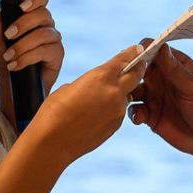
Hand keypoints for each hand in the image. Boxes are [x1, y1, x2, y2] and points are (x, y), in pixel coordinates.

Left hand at [0, 0, 63, 114]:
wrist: (13, 93)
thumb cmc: (8, 65)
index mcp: (34, 19)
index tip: (21, 6)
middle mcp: (47, 27)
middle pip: (44, 14)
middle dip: (23, 24)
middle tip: (7, 36)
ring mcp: (54, 41)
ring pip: (44, 33)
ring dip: (23, 45)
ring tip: (8, 57)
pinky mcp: (58, 57)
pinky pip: (46, 50)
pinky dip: (27, 57)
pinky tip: (15, 65)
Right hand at [27, 45, 146, 164]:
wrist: (52, 143)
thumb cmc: (53, 112)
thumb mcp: (69, 87)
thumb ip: (89, 82)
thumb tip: (95, 87)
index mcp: (100, 77)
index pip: (124, 60)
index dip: (131, 53)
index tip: (137, 48)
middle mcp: (114, 92)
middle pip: (136, 75)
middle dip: (138, 68)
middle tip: (139, 63)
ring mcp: (117, 111)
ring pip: (127, 95)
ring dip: (122, 91)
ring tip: (106, 94)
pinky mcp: (116, 125)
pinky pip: (119, 111)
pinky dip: (113, 108)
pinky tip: (98, 112)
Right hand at [130, 46, 192, 168]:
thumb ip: (176, 70)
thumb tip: (161, 46)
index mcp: (174, 66)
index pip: (154, 51)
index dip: (142, 51)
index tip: (135, 58)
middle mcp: (162, 79)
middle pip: (138, 69)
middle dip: (128, 73)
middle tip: (123, 80)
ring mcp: (155, 97)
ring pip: (133, 91)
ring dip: (127, 93)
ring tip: (127, 99)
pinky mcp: (151, 116)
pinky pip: (135, 111)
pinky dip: (133, 113)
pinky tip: (139, 118)